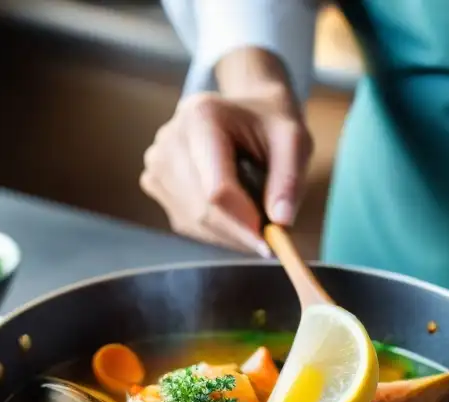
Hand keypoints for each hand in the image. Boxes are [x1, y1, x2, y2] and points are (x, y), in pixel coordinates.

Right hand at [140, 51, 312, 255]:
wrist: (245, 112)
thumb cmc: (270, 125)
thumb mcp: (294, 141)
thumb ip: (290, 179)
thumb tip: (281, 221)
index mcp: (201, 117)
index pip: (216, 189)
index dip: (243, 221)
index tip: (270, 241)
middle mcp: (170, 138)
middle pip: (201, 209)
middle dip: (238, 233)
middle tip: (267, 242)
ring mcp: (157, 161)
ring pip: (192, 221)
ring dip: (227, 235)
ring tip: (253, 221)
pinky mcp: (154, 181)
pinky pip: (184, 222)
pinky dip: (213, 230)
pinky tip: (232, 216)